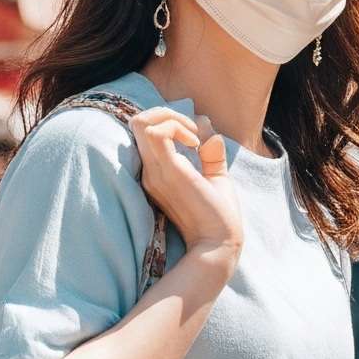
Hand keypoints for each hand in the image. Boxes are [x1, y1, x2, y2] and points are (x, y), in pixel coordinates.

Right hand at [129, 106, 242, 263]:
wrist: (218, 244)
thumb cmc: (217, 216)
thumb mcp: (214, 177)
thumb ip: (210, 153)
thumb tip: (208, 125)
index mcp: (157, 173)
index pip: (144, 131)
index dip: (168, 121)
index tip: (197, 136)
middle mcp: (150, 171)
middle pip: (139, 122)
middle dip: (168, 114)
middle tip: (195, 133)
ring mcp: (155, 172)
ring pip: (144, 123)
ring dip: (174, 119)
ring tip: (195, 139)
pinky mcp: (168, 172)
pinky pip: (158, 133)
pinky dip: (177, 127)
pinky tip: (196, 144)